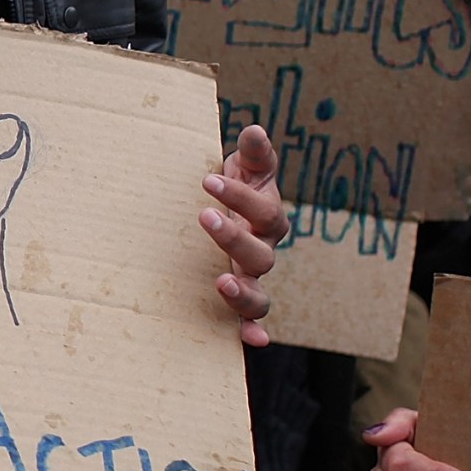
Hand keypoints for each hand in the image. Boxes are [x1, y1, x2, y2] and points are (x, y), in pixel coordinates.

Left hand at [203, 125, 286, 346]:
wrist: (223, 213)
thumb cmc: (234, 188)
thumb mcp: (245, 168)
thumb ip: (254, 154)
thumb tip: (255, 130)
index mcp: (266, 218)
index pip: (263, 210)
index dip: (241, 197)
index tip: (207, 181)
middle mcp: (262, 252)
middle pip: (261, 254)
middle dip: (233, 237)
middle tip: (204, 217)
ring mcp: (250, 279)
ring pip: (259, 295)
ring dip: (243, 291)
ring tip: (221, 281)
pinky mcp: (236, 301)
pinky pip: (249, 321)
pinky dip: (253, 331)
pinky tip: (252, 340)